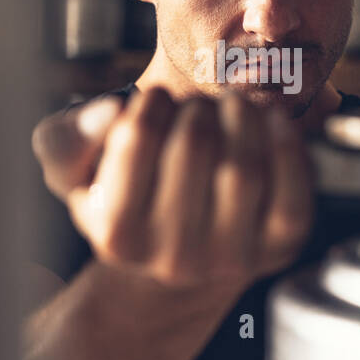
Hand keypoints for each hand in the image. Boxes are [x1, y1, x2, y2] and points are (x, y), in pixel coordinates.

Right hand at [32, 88, 313, 287]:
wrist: (178, 253)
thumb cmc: (126, 197)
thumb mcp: (74, 172)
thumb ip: (66, 140)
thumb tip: (112, 112)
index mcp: (118, 235)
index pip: (137, 136)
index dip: (151, 103)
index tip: (155, 101)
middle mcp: (175, 258)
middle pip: (195, 144)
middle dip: (196, 107)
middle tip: (195, 109)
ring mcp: (232, 257)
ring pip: (245, 165)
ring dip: (240, 116)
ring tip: (228, 110)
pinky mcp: (280, 246)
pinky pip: (294, 190)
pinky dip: (287, 143)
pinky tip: (269, 122)